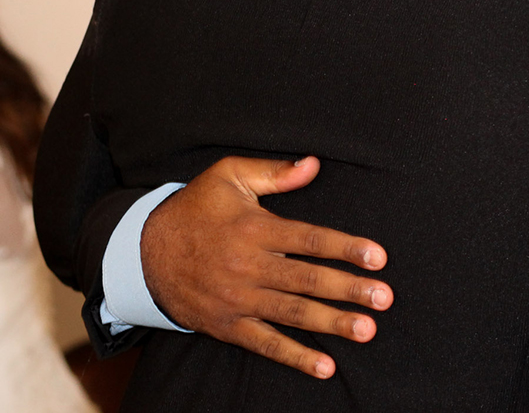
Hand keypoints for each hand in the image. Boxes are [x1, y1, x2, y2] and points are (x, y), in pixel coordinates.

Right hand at [141, 156, 392, 378]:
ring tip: (367, 330)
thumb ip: (274, 172)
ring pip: (293, 314)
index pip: (309, 239)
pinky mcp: (227, 325)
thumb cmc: (195, 208)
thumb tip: (314, 164)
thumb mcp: (228, 176)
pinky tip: (325, 367)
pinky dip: (295, 357)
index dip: (345, 247)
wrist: (142, 253)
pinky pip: (265, 344)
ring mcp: (238, 300)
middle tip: (384, 298)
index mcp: (254, 229)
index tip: (378, 256)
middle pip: (307, 280)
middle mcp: (248, 266)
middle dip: (349, 289)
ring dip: (332, 324)